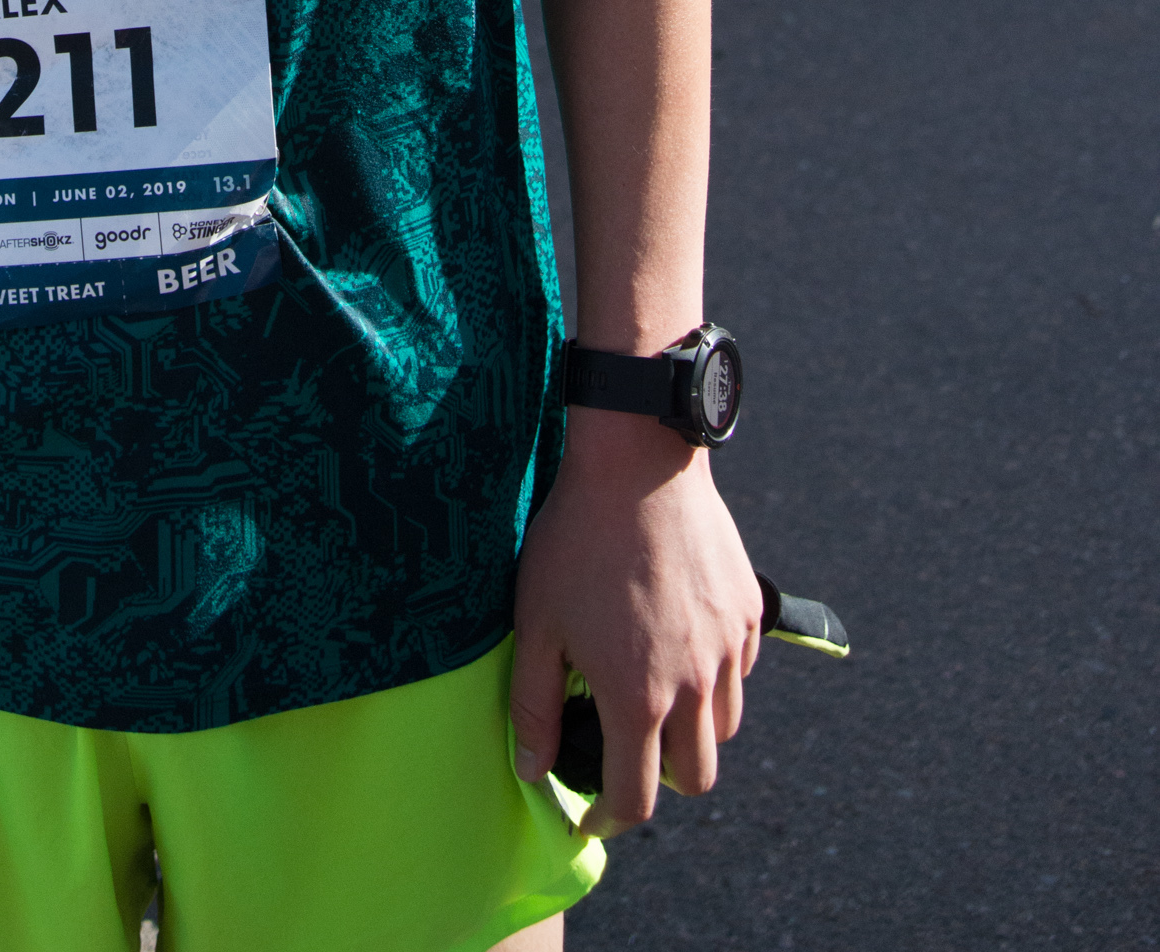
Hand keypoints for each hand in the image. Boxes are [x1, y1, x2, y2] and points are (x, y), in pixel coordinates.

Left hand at [509, 410, 760, 832]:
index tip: (592, 814)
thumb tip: (532, 771)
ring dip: (693, 733)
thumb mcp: (535, 622)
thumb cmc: (576, 539)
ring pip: (725, 729)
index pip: (637, 799)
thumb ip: (534, 707)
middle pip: (696, 779)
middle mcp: (695, 684)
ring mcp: (729, 648)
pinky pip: (741, 672)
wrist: (636, 462)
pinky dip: (716, 678)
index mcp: (639, 697)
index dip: (609, 819)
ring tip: (653, 695)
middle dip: (660, 782)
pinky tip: (680, 644)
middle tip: (626, 751)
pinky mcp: (748, 612)